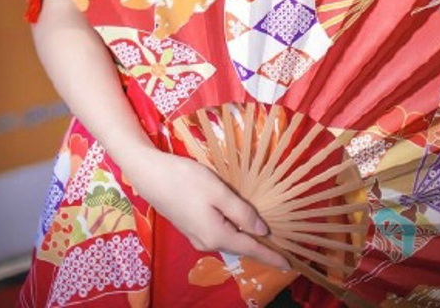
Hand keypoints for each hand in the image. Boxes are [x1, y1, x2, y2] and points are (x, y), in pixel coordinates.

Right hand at [136, 149, 290, 270]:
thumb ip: (242, 212)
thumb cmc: (186, 180)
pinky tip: (238, 221)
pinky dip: (232, 229)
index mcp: (217, 235)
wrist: (150, 176)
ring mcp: (196, 236)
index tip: (289, 263)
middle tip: (280, 244)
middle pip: (239, 245)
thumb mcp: (218, 192)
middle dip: (259, 246)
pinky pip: (218, 232)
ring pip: (228, 238)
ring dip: (245, 236)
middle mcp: (207, 242)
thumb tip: (262, 230)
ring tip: (263, 233)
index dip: (271, 255)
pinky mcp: (189, 226)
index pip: (250, 248)